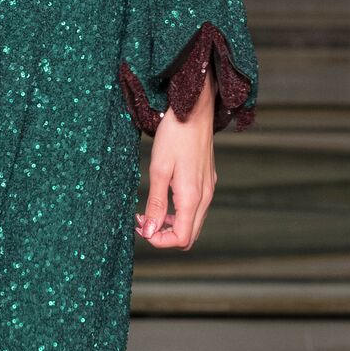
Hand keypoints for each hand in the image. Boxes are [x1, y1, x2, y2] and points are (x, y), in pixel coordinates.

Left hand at [135, 88, 216, 249]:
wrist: (193, 109)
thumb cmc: (175, 135)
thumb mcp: (158, 170)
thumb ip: (155, 203)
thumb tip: (150, 231)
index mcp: (192, 197)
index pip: (181, 239)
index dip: (159, 241)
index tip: (141, 229)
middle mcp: (205, 197)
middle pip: (189, 236)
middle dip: (164, 235)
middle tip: (142, 222)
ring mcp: (208, 189)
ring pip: (192, 223)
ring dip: (170, 224)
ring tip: (148, 212)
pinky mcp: (207, 181)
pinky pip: (195, 209)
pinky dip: (178, 212)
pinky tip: (163, 199)